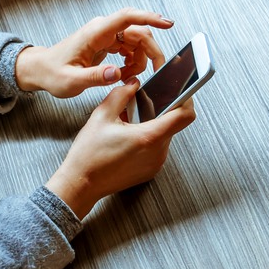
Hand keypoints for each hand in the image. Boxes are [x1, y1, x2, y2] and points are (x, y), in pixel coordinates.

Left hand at [15, 8, 173, 97]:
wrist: (41, 70)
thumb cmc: (53, 73)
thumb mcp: (72, 81)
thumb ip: (95, 77)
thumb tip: (118, 73)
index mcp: (95, 32)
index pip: (127, 17)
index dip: (149, 17)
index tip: (167, 23)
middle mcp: (103, 29)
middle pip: (139, 31)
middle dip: (152, 50)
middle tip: (156, 71)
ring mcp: (106, 34)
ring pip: (137, 40)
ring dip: (141, 59)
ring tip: (129, 76)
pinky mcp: (108, 42)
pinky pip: (131, 47)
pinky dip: (134, 61)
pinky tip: (124, 72)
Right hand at [45, 81, 196, 218]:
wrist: (81, 184)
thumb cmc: (89, 154)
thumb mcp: (102, 115)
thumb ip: (121, 94)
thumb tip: (134, 84)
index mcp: (149, 137)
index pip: (184, 115)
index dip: (186, 99)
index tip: (180, 91)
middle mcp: (158, 152)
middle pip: (173, 124)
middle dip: (161, 111)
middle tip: (143, 104)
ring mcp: (156, 163)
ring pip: (165, 135)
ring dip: (154, 125)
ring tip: (131, 123)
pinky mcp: (151, 170)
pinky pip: (158, 148)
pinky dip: (149, 139)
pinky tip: (130, 137)